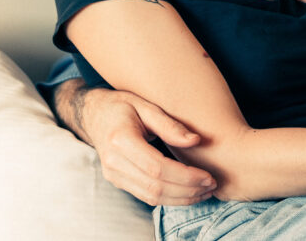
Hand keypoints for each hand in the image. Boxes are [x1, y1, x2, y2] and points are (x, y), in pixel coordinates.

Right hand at [80, 87, 216, 204]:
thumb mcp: (146, 106)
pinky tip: (188, 193)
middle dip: (187, 190)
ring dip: (181, 198)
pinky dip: (169, 198)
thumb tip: (196, 140)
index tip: (208, 176)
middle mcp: (114, 161)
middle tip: (212, 185)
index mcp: (121, 140)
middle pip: (155, 186)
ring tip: (205, 192)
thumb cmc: (122, 106)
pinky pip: (145, 196)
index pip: (157, 167)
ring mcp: (113, 174)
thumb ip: (170, 125)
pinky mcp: (117, 180)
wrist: (93, 114)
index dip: (185, 176)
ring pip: (151, 196)